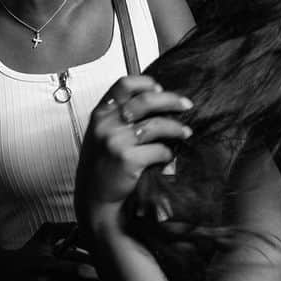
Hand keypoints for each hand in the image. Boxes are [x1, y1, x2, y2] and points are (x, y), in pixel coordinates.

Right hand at [75, 76, 192, 237]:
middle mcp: (106, 124)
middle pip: (146, 101)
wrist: (94, 197)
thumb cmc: (101, 165)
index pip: (124, 85)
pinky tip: (168, 156)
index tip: (159, 88)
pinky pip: (159, 150)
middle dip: (171, 101)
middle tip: (186, 105)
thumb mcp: (101, 133)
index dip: (145, 83)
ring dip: (176, 128)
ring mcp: (116, 142)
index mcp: (100, 113)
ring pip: (157, 125)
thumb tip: (156, 99)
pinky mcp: (127, 160)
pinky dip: (168, 153)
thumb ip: (119, 116)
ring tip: (185, 132)